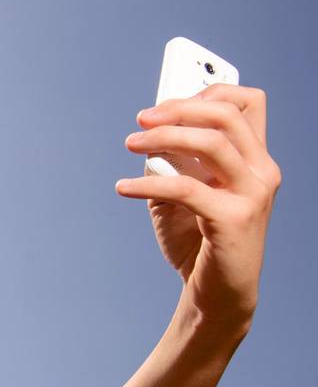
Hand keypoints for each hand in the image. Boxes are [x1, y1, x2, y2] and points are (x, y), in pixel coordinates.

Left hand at [116, 84, 280, 332]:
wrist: (215, 294)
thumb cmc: (198, 243)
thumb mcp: (181, 196)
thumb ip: (172, 164)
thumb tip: (148, 136)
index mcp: (254, 159)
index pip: (247, 103)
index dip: (205, 92)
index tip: (164, 105)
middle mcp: (262, 171)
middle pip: (227, 115)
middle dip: (179, 109)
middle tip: (140, 119)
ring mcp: (254, 194)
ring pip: (212, 142)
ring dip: (163, 137)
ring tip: (130, 145)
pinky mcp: (235, 219)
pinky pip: (186, 188)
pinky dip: (149, 183)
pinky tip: (123, 187)